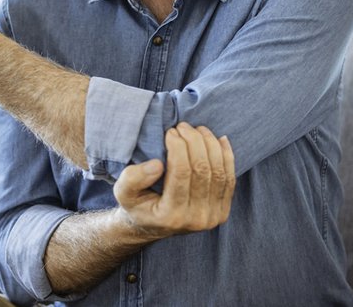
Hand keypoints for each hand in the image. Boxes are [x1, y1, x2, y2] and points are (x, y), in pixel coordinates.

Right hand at [112, 122, 235, 239]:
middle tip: (183, 126)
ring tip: (198, 129)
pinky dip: (227, 156)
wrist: (152, 226)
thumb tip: (158, 164)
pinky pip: (230, 180)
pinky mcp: (223, 212)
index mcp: (170, 215)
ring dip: (211, 145)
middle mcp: (196, 219)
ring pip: (219, 172)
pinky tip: (219, 139)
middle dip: (195, 141)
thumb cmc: (137, 204)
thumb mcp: (123, 193)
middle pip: (202, 170)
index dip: (178, 147)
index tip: (170, 132)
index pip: (181, 172)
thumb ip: (132, 178)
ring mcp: (213, 217)